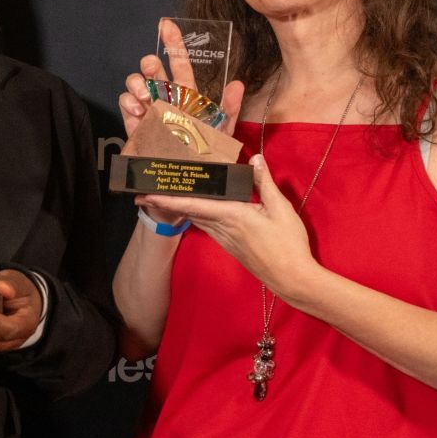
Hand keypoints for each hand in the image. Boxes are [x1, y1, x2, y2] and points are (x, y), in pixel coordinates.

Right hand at [119, 23, 243, 229]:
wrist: (182, 195)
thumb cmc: (205, 166)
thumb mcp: (223, 138)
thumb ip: (229, 111)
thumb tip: (238, 83)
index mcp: (190, 102)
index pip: (182, 67)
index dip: (174, 45)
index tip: (166, 24)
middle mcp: (168, 104)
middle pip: (155, 74)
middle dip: (151, 66)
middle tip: (151, 70)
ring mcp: (150, 116)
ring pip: (137, 87)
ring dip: (138, 86)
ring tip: (144, 98)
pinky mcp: (136, 130)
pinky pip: (127, 108)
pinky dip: (129, 105)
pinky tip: (137, 111)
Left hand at [143, 156, 319, 299]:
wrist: (291, 278)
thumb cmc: (288, 243)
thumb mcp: (281, 209)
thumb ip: (264, 184)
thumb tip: (254, 159)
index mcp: (231, 215)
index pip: (193, 204)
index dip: (168, 199)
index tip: (146, 194)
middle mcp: (221, 227)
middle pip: (188, 211)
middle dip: (166, 201)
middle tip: (145, 190)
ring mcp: (224, 238)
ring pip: (196, 219)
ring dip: (179, 207)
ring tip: (165, 195)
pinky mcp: (229, 245)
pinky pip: (206, 225)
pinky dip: (195, 214)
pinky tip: (195, 208)